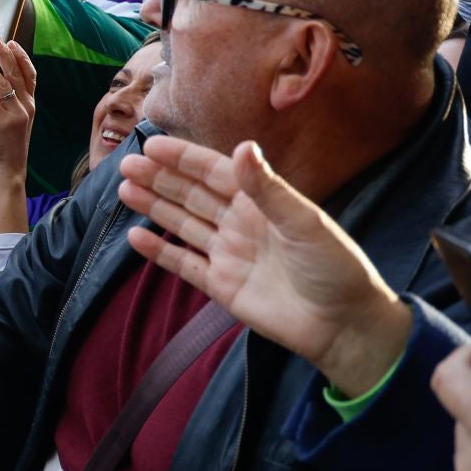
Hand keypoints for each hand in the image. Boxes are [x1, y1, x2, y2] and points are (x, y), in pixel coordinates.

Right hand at [117, 136, 410, 396]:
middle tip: (128, 164)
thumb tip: (241, 146)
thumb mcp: (304, 222)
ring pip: (183, 224)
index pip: (215, 172)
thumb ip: (267, 188)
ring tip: (125, 191)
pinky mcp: (222, 286)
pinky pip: (184, 265)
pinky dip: (160, 252)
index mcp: (262, 203)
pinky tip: (137, 237)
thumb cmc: (335, 268)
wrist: (344, 326)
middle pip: (193, 195)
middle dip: (161, 179)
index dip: (184, 158)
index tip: (152, 144)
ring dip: (155, 207)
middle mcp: (241, 224)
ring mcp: (229, 255)